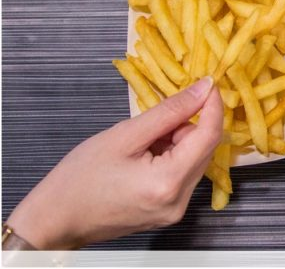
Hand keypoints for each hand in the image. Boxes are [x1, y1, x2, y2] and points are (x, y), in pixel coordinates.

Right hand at [6, 77, 222, 249]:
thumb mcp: (125, 135)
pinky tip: (144, 155)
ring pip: (194, 160)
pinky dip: (172, 157)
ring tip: (142, 140)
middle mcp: (179, 201)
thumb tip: (204, 89)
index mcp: (168, 182)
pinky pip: (183, 175)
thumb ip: (170, 111)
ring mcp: (174, 210)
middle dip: (187, 126)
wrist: (53, 219)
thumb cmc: (80, 177)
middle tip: (155, 118)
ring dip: (178, 142)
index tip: (207, 84)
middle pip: (204, 149)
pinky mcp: (167, 212)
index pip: (209, 136)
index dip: (213, 106)